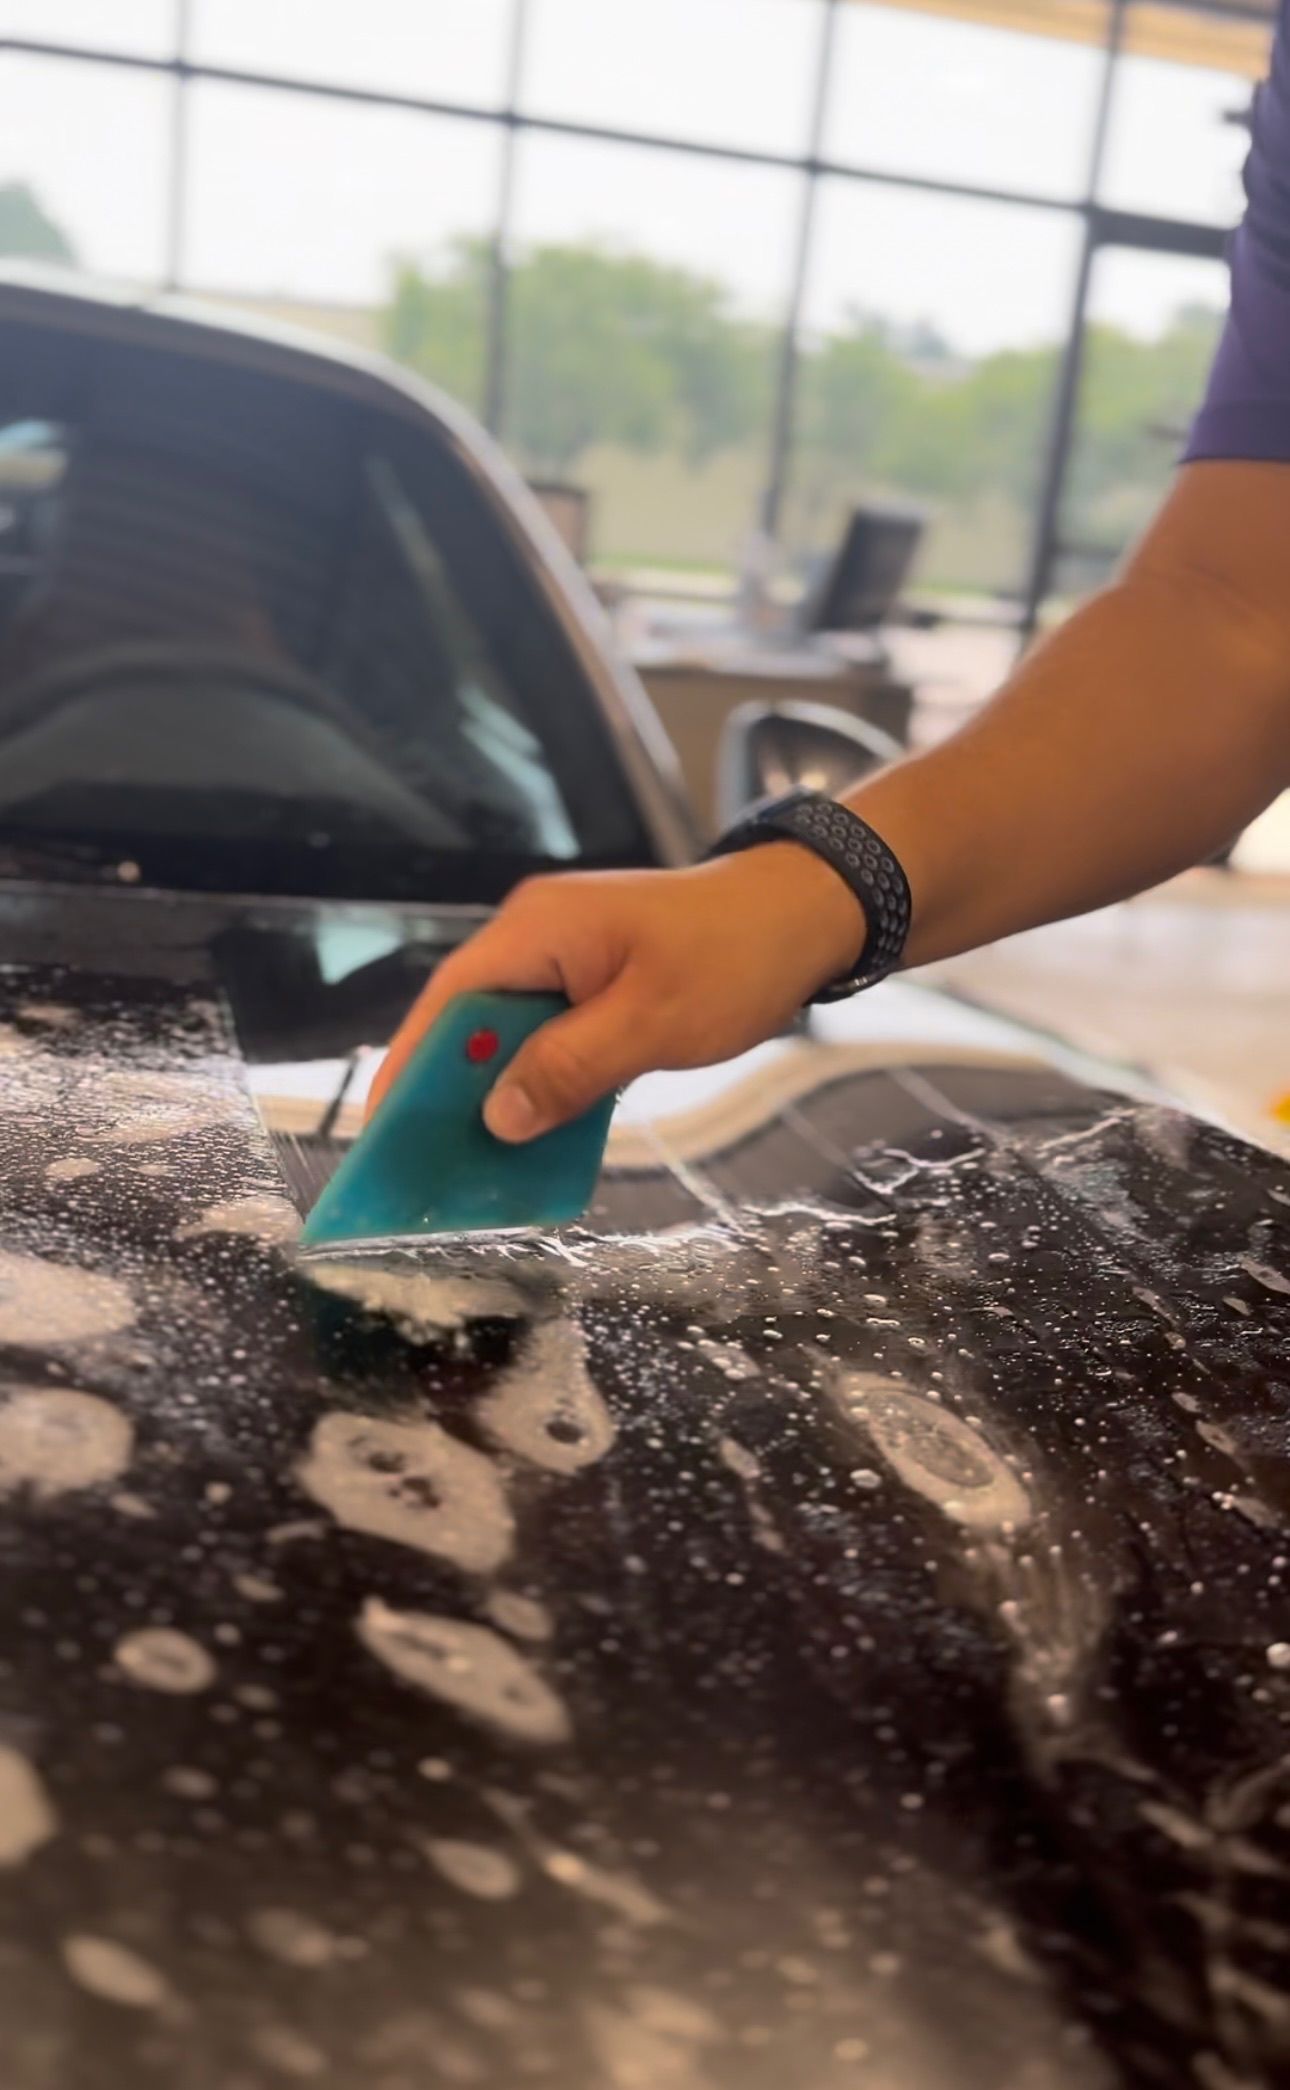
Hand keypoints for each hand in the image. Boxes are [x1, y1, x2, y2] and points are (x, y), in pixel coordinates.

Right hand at [369, 844, 864, 1140]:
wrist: (811, 914)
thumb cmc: (736, 954)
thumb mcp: (650, 1023)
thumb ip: (569, 1068)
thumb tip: (499, 1116)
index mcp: (538, 930)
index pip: (450, 1002)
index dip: (410, 1067)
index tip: (384, 1130)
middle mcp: (539, 939)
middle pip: (469, 1024)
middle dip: (448, 1094)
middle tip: (425, 1167)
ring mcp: (567, 961)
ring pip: (509, 1038)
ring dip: (499, 1097)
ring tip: (473, 1169)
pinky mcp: (595, 985)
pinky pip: (549, 1041)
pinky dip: (542, 1086)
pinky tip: (537, 1140)